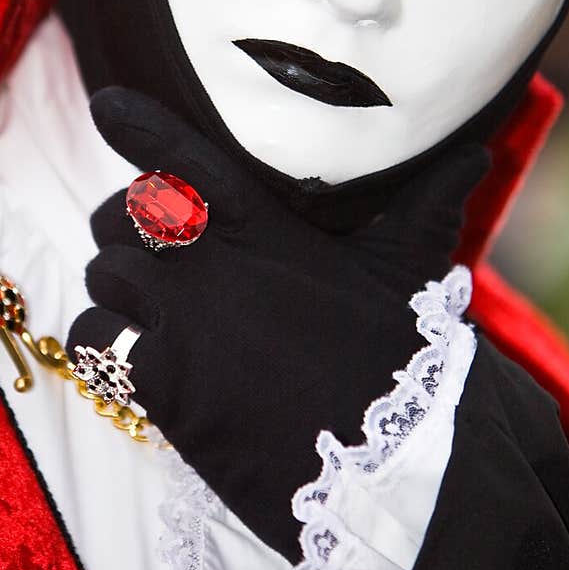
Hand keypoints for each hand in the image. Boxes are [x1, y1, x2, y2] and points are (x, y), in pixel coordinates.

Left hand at [69, 87, 487, 561]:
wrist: (387, 463)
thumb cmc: (399, 363)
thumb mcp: (406, 272)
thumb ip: (423, 206)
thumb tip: (472, 155)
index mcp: (268, 228)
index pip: (188, 159)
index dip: (142, 126)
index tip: (107, 105)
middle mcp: (216, 265)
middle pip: (125, 212)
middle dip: (123, 224)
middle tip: (142, 249)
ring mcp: (185, 323)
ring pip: (106, 272)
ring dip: (114, 286)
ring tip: (137, 307)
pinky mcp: (164, 384)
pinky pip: (96, 341)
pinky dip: (102, 344)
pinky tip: (128, 357)